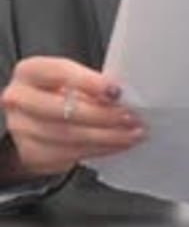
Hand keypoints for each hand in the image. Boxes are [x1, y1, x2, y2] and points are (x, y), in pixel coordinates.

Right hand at [1, 56, 144, 177]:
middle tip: (130, 118)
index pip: (60, 74)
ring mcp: (22, 130)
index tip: (116, 90)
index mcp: (30, 72)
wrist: (31, 118)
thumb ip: (88, 83)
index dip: (90, 82)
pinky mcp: (31, 154)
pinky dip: (98, 150)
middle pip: (64, 111)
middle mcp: (19, 99)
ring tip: (131, 134)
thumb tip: (119, 96)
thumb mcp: (68, 78)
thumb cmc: (55, 91)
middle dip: (103, 116)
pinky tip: (117, 145)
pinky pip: (69, 155)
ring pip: (69, 137)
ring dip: (106, 137)